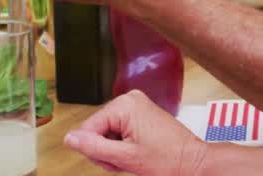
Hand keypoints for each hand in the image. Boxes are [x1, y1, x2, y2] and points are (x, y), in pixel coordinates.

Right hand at [65, 90, 209, 174]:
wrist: (193, 162)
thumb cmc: (168, 160)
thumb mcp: (126, 158)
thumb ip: (94, 148)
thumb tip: (69, 138)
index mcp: (124, 105)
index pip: (88, 128)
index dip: (95, 150)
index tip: (113, 162)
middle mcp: (129, 99)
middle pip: (97, 129)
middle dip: (106, 151)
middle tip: (125, 162)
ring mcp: (136, 105)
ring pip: (107, 132)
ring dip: (114, 150)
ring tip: (132, 159)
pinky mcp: (141, 113)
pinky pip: (119, 130)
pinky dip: (123, 145)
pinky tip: (135, 153)